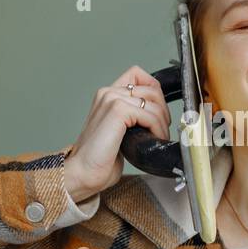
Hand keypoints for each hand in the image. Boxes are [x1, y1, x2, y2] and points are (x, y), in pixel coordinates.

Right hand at [63, 66, 171, 201]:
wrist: (83, 173)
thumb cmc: (100, 159)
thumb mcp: (119, 132)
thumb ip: (132, 118)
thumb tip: (157, 116)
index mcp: (106, 95)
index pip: (138, 75)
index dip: (155, 91)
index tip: (158, 113)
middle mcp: (108, 93)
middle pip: (152, 88)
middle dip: (163, 110)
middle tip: (161, 129)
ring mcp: (111, 99)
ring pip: (154, 102)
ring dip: (162, 123)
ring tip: (158, 138)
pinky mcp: (117, 110)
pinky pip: (150, 114)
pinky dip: (157, 128)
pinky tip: (153, 140)